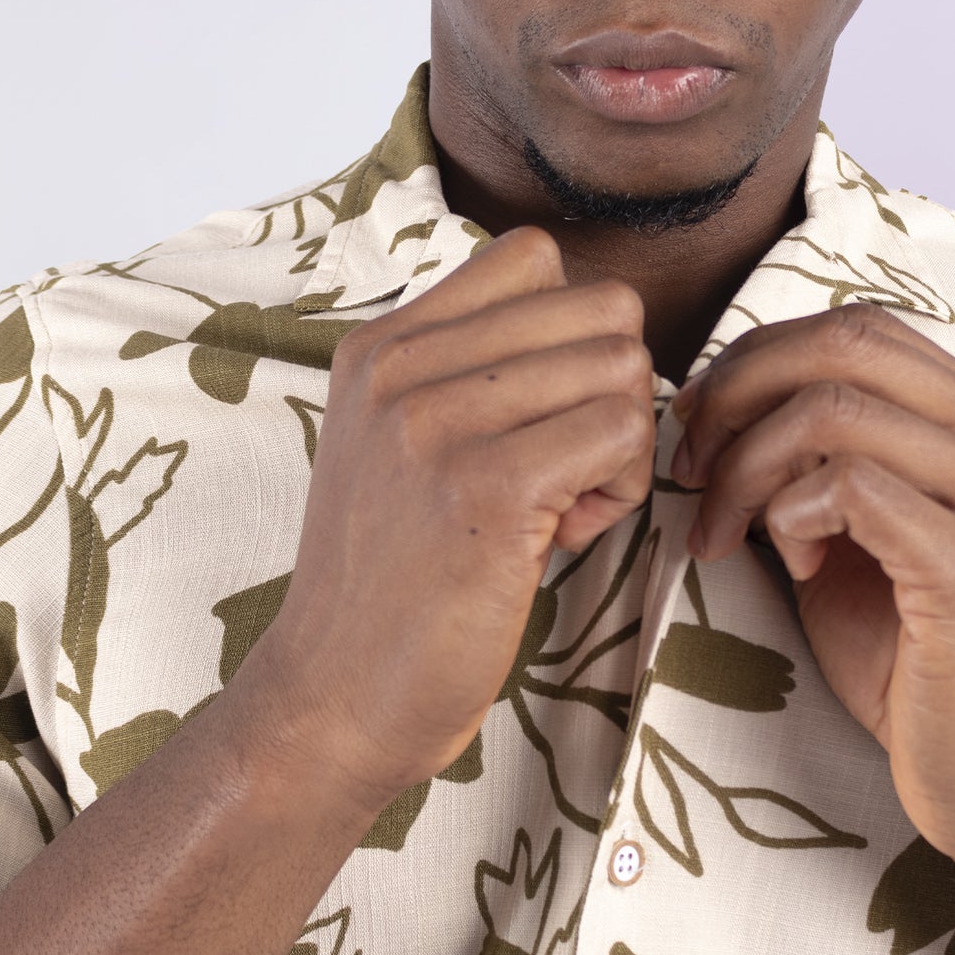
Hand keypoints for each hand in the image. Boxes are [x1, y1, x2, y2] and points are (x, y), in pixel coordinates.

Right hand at [249, 228, 655, 811]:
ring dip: (622, 445)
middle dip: (613, 390)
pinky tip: (566, 536)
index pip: (532, 255)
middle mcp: (401, 364)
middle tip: (567, 468)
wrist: (331, 699)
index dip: (573, 332)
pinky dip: (622, 489)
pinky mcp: (485, 486)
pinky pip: (622, 430)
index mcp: (383, 343)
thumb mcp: (399, 441)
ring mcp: (436, 421)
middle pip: (601, 307)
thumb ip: (471, 369)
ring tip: (563, 506)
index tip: (542, 411)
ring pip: (623, 366)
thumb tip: (604, 326)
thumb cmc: (394, 578)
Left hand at [673, 304, 954, 873]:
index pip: (861, 327)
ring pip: (836, 410)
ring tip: (728, 530)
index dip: (761, 357)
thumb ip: (819, 454)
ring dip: (748, 465)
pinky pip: (850, 487)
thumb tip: (715, 394)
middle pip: (847, 343)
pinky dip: (790, 515)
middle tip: (691, 461)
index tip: (700, 422)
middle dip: (739, 392)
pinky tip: (795, 565)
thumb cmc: (917, 660)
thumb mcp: (862, 531)